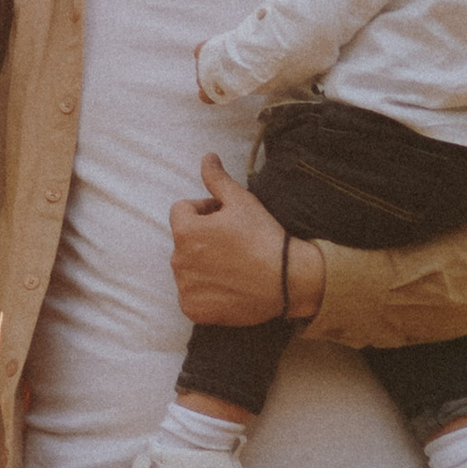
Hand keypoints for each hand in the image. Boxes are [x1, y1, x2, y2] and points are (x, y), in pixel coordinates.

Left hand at [169, 156, 322, 327]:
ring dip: (203, 264)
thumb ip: (217, 179)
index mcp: (185, 231)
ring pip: (188, 268)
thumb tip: (206, 158)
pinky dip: (206, 292)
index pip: (182, 211)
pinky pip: (192, 295)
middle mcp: (178, 260)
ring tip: (234, 265)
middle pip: (184, 241)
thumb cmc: (265, 237)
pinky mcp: (194, 310)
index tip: (227, 220)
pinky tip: (230, 286)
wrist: (288, 280)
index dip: (205, 210)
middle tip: (234, 244)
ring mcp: (185, 287)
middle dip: (203, 238)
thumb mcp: (242, 201)